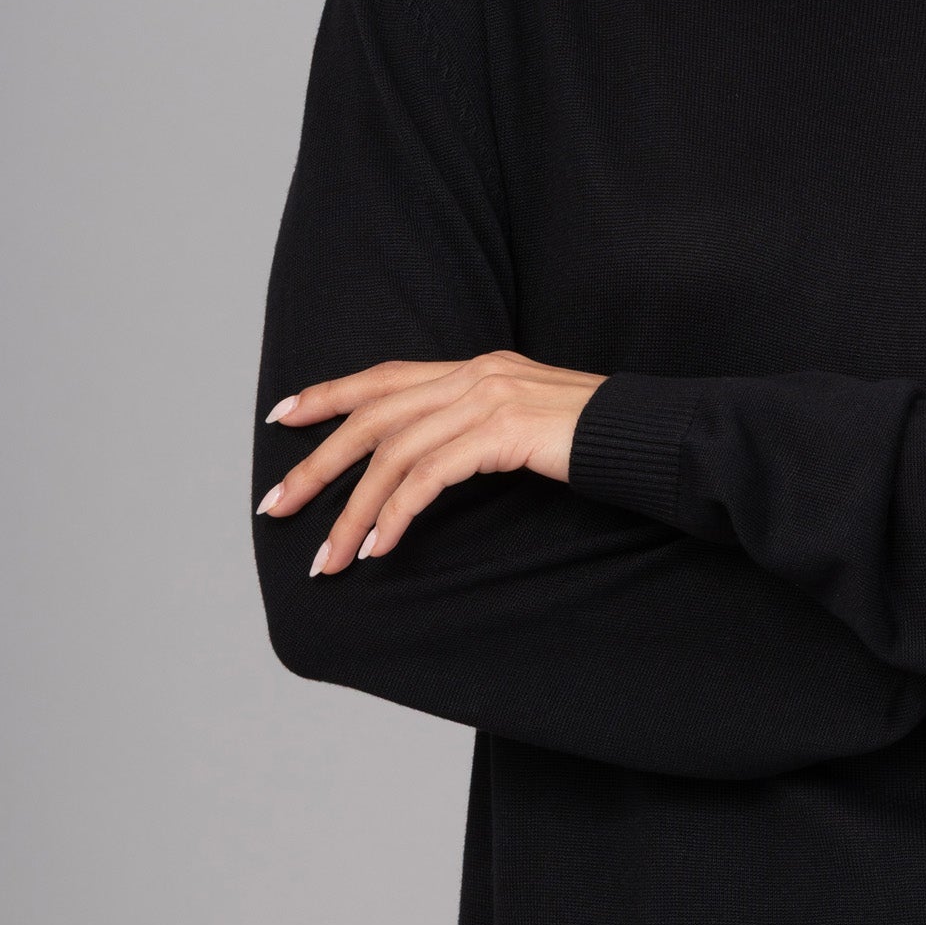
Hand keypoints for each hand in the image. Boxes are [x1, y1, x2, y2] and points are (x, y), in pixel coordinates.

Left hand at [255, 352, 606, 575]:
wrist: (649, 437)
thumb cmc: (593, 441)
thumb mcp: (524, 424)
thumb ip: (477, 428)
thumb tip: (428, 464)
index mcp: (476, 366)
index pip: (384, 376)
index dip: (328, 394)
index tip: (282, 417)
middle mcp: (475, 373)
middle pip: (373, 416)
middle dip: (318, 465)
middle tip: (276, 507)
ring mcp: (489, 398)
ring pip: (392, 454)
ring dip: (352, 511)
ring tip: (329, 558)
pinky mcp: (503, 431)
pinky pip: (429, 477)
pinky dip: (396, 514)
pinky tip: (380, 547)